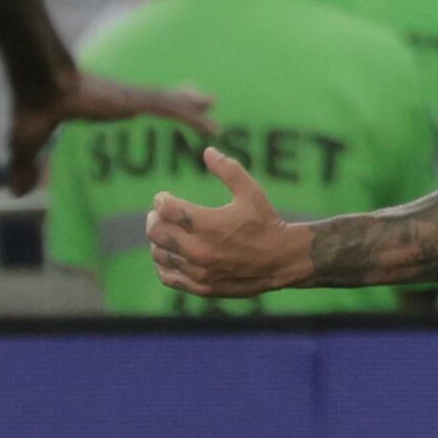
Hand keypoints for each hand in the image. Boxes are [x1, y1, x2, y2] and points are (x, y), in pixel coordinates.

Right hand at [7, 70, 210, 192]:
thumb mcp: (27, 145)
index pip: (133, 106)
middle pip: (159, 101)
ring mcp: (129, 99)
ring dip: (193, 112)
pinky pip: (171, 111)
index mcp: (101, 106)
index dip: (148, 107)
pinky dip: (193, 119)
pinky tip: (212, 125)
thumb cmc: (30, 105)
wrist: (37, 82)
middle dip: (181, 104)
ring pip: (170, 105)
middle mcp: (120, 100)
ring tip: (215, 112)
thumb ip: (26, 168)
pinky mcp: (134, 102)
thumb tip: (17, 194)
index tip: (163, 110)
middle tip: (204, 106)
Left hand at [145, 146, 306, 299]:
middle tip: (161, 213)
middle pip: (155, 231)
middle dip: (155, 218)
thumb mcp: (251, 191)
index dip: (161, 199)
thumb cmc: (266, 222)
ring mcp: (199, 271)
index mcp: (208, 224)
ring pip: (159, 254)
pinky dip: (164, 264)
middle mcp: (199, 250)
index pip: (165, 209)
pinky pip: (168, 276)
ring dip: (159, 241)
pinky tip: (172, 254)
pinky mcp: (202, 287)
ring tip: (168, 232)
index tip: (165, 197)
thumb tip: (207, 151)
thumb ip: (228, 169)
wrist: (283, 260)